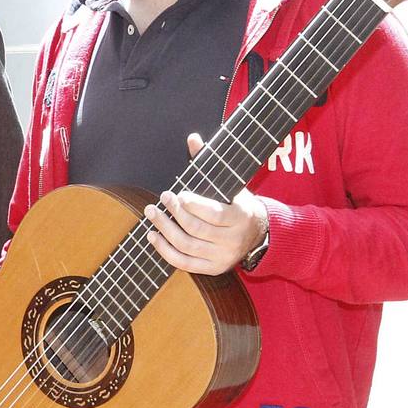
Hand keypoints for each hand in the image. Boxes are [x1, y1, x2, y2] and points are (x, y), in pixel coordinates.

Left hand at [143, 134, 268, 275]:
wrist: (255, 233)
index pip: (213, 214)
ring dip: (164, 229)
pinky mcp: (213, 269)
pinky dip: (164, 250)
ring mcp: (223, 257)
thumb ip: (209, 162)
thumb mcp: (229, 184)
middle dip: (174, 213)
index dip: (191, 205)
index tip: (177, 194)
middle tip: (161, 199)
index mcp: (241, 217)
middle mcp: (233, 240)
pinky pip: (184, 263)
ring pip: (187, 246)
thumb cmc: (236, 204)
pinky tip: (153, 235)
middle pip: (196, 230)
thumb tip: (192, 139)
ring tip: (151, 213)